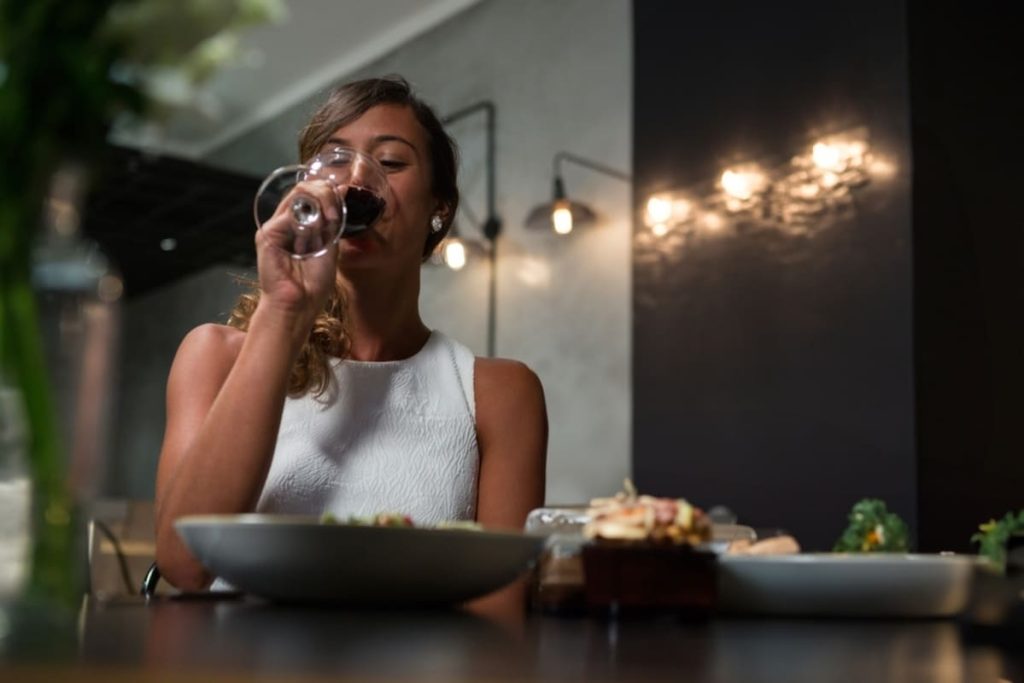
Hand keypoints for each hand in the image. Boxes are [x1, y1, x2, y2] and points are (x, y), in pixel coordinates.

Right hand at [255, 179, 341, 321]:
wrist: (301, 304)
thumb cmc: (313, 282)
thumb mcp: (330, 246)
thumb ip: (331, 223)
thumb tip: (341, 195)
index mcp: (299, 224)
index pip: (310, 194)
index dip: (328, 192)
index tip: (344, 202)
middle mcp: (285, 222)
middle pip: (302, 189)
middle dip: (325, 195)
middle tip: (335, 214)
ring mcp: (275, 227)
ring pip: (296, 196)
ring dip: (318, 206)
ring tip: (327, 225)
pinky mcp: (267, 235)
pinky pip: (287, 215)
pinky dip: (304, 223)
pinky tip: (311, 238)